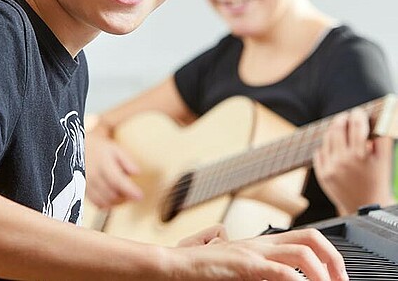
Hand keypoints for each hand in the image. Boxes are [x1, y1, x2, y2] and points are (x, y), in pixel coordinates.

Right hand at [85, 126, 142, 208]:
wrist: (79, 149)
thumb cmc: (100, 149)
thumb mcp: (115, 149)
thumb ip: (127, 160)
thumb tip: (137, 173)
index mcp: (102, 163)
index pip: (118, 181)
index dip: (130, 191)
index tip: (140, 196)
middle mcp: (93, 176)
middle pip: (112, 194)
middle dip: (126, 197)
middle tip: (134, 194)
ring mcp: (87, 185)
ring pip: (105, 202)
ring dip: (117, 202)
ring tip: (125, 195)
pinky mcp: (83, 191)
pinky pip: (97, 204)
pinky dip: (108, 205)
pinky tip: (114, 198)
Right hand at [173, 228, 347, 280]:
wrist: (178, 265)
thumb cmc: (205, 268)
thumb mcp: (240, 267)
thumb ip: (260, 269)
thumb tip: (283, 276)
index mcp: (263, 243)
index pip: (305, 237)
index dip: (329, 256)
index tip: (337, 278)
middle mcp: (262, 243)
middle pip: (311, 238)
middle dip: (334, 261)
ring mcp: (254, 251)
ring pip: (302, 252)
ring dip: (322, 274)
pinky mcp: (245, 265)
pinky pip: (280, 271)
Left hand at [313, 107, 394, 214]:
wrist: (366, 208)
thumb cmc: (378, 181)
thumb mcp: (384, 161)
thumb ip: (382, 139)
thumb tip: (378, 120)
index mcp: (360, 156)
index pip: (356, 126)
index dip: (357, 115)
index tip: (358, 112)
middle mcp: (343, 161)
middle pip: (337, 129)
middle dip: (342, 119)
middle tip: (346, 116)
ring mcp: (330, 168)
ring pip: (327, 139)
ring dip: (333, 131)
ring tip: (340, 129)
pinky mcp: (322, 175)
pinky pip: (319, 152)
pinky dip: (326, 146)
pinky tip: (334, 146)